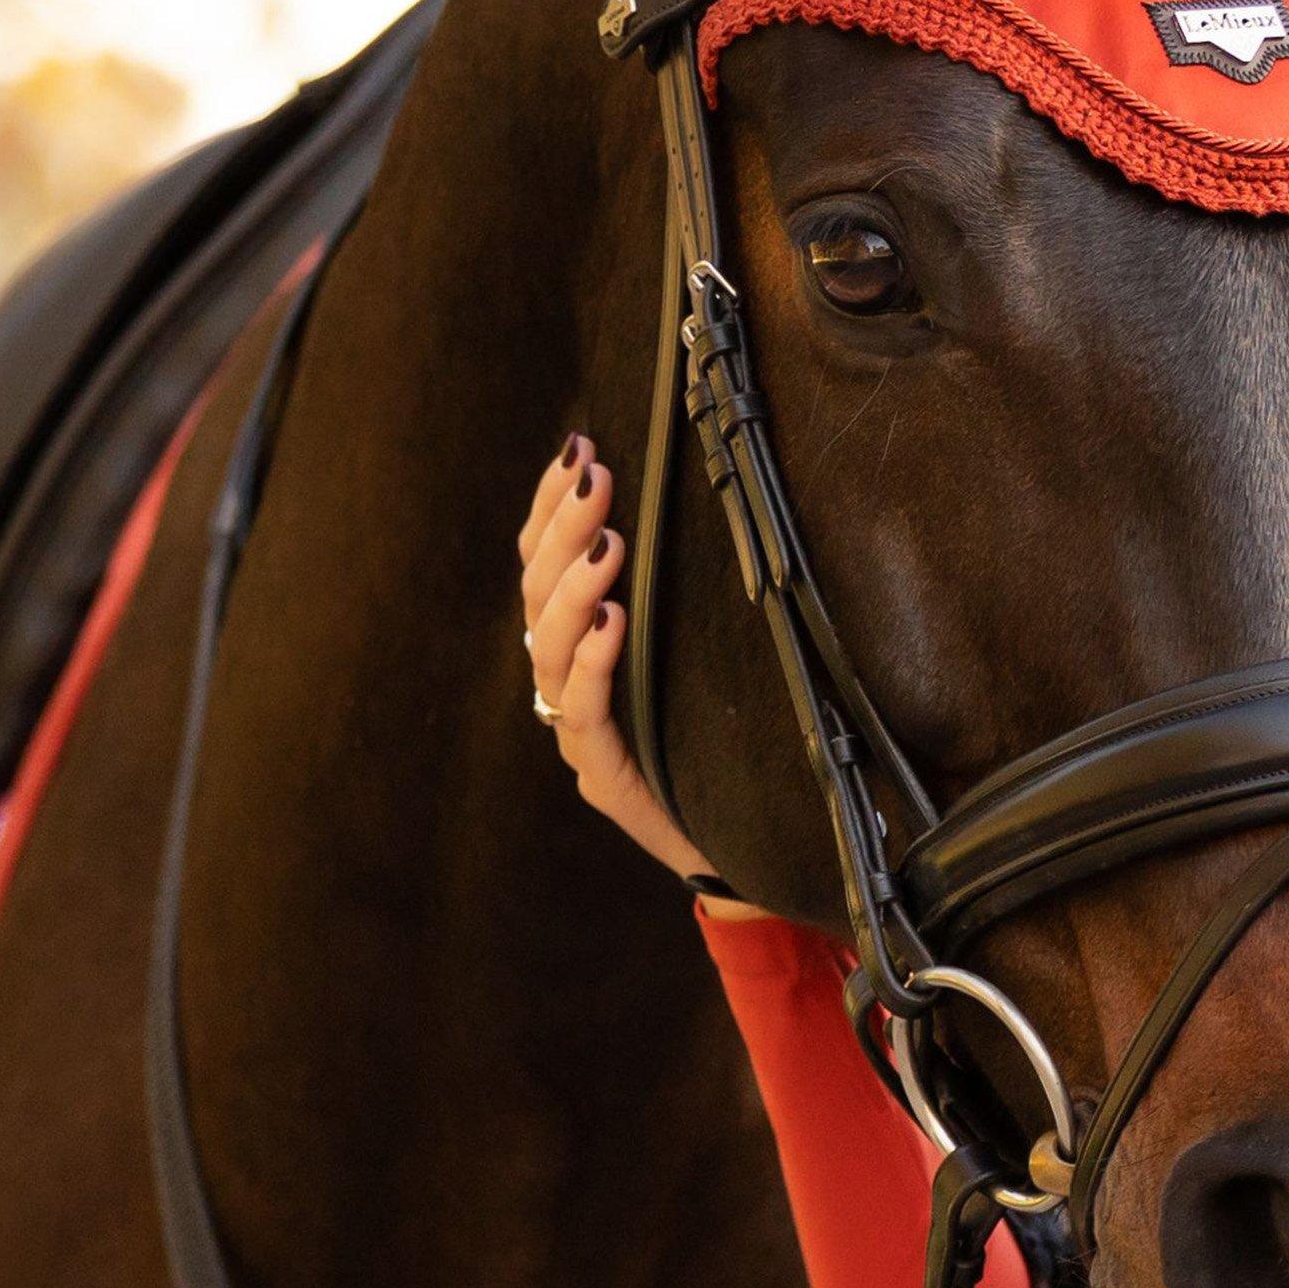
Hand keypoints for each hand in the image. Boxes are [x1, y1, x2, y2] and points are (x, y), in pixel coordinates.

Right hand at [516, 439, 735, 896]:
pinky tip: (612, 625)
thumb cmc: (728, 735)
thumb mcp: (705, 647)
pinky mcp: (606, 777)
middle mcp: (567, 683)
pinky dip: (593, 665)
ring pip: (549, 650)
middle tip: (596, 477)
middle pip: (538, 595)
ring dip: (575, 590)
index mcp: (580, 644)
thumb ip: (685, 588)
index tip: (578, 447)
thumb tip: (704, 494)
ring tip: (608, 544)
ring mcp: (579, 732)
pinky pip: (582, 715)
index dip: (551, 506)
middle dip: (564, 529)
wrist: (750, 840)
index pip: (543, 562)